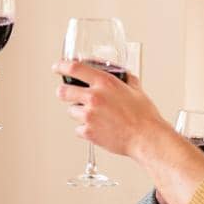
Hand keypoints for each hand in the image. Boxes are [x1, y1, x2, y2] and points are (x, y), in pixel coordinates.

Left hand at [53, 62, 175, 159]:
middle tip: (66, 94)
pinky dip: (86, 130)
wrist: (146, 137)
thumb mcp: (136, 89)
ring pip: (71, 112)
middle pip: (63, 91)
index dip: (61, 66)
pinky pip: (79, 129)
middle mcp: (94, 97)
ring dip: (79, 113)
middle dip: (63, 92)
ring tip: (95, 117)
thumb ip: (125, 80)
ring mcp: (89, 115)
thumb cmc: (144, 116)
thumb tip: (122, 76)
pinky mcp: (88, 132)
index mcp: (105, 83)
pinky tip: (99, 129)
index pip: (75, 68)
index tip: (57, 67)